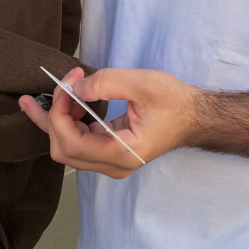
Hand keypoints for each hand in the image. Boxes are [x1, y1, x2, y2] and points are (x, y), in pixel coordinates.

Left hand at [19, 66, 199, 178]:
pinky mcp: (110, 152)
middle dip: (52, 116)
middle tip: (60, 83)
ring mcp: (111, 162)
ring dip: (56, 119)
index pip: (71, 142)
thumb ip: (105, 83)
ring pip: (67, 147)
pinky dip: (68, 121)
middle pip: (63, 149)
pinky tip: (66, 101)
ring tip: (57, 90)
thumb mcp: (143, 84)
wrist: (195, 116)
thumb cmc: (174, 101)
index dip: (59, 113)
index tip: (69, 83)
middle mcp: (113, 165)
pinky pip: (79, 142)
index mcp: (121, 153)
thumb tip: (74, 88)